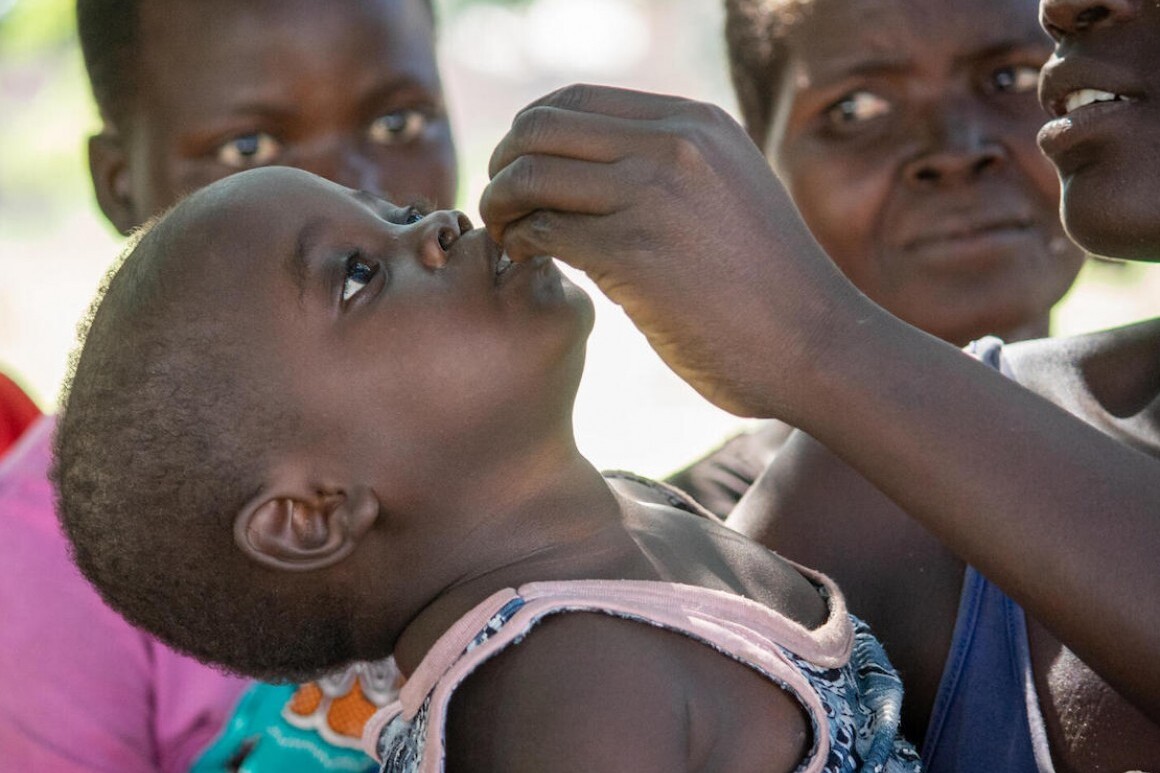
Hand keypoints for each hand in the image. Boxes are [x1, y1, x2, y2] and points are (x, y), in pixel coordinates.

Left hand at [480, 85, 870, 418]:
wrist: (817, 345)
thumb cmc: (770, 285)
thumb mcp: (730, 191)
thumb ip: (673, 166)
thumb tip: (598, 165)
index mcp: (694, 123)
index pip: (575, 100)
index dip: (530, 135)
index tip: (522, 173)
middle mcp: (674, 144)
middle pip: (540, 128)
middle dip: (503, 165)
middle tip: (500, 205)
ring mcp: (654, 195)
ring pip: (531, 176)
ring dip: (500, 206)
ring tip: (505, 236)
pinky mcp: (634, 254)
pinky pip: (542, 231)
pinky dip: (519, 245)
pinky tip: (529, 263)